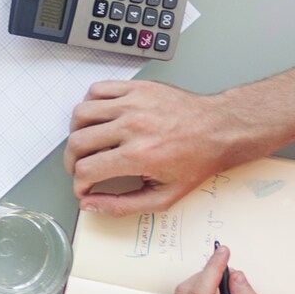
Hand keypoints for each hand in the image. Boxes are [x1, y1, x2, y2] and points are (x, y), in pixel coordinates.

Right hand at [66, 80, 253, 215]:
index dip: (79, 183)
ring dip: (76, 132)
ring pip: (81, 113)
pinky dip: (90, 104)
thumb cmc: (197, 161)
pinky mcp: (137, 88)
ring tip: (87, 141)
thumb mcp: (165, 196)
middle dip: (72, 161)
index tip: (84, 186)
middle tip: (80, 167)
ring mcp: (133, 103)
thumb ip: (123, 205)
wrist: (222, 130)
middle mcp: (132, 127)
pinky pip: (97, 89)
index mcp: (138, 155)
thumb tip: (90, 205)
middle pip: (77, 142)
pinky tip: (100, 117)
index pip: (86, 170)